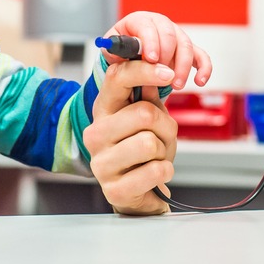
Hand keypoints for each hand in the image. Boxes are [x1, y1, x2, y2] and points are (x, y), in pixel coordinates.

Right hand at [83, 59, 178, 214]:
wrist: (139, 193)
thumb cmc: (143, 152)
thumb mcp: (149, 120)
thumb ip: (151, 96)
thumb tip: (157, 70)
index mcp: (103, 110)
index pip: (117, 77)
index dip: (145, 70)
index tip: (169, 73)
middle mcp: (95, 134)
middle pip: (144, 113)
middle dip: (166, 127)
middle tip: (162, 137)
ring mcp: (101, 163)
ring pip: (150, 143)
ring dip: (164, 151)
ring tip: (155, 157)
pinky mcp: (114, 189)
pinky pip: (154, 170)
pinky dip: (165, 171)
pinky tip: (155, 175)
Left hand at [102, 12, 212, 89]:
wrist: (129, 60)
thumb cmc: (120, 54)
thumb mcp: (113, 52)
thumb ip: (118, 52)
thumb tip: (125, 53)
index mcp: (139, 21)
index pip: (147, 25)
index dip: (151, 41)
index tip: (151, 59)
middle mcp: (160, 24)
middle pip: (170, 34)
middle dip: (167, 56)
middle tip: (161, 75)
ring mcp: (176, 36)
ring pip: (186, 45)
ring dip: (183, 66)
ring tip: (175, 85)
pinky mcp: (188, 50)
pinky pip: (201, 55)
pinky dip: (203, 68)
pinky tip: (200, 81)